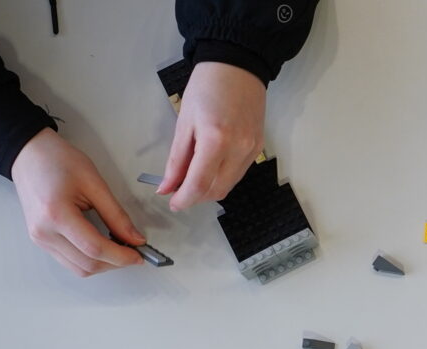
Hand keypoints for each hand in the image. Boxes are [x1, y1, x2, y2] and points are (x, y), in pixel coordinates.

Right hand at [9, 131, 148, 276]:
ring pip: (79, 268)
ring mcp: (40, 238)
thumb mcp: (94, 183)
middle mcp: (43, 232)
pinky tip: (102, 248)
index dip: (121, 256)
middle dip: (115, 263)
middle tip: (133, 252)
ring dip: (103, 265)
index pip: (95, 248)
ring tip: (119, 250)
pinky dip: (90, 260)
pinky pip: (70, 261)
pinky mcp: (41, 240)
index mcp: (56, 214)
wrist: (29, 155)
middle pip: (88, 264)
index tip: (139, 255)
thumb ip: (116, 215)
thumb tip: (135, 239)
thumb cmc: (56, 160)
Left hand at [159, 61, 266, 209]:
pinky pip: (238, 173)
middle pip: (217, 190)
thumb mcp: (184, 121)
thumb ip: (177, 158)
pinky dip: (221, 177)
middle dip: (196, 196)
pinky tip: (211, 166)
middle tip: (179, 190)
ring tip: (193, 177)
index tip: (173, 203)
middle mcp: (238, 150)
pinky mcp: (258, 149)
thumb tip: (167, 186)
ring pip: (228, 186)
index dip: (185, 198)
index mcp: (216, 140)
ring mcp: (252, 151)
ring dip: (209, 188)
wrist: (237, 68)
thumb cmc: (207, 87)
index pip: (200, 183)